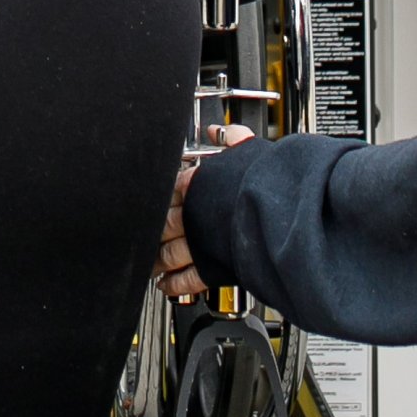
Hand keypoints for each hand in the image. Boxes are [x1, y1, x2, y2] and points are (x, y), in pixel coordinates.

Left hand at [157, 124, 252, 304]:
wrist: (275, 211)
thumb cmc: (262, 181)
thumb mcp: (245, 148)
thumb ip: (229, 138)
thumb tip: (219, 130)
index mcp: (194, 185)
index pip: (167, 194)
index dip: (159, 201)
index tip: (152, 206)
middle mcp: (190, 215)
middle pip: (161, 226)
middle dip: (151, 234)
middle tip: (141, 239)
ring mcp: (197, 243)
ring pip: (168, 255)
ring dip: (157, 262)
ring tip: (149, 266)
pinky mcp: (209, 267)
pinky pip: (186, 279)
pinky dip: (174, 284)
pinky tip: (166, 286)